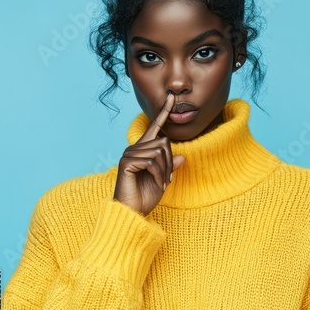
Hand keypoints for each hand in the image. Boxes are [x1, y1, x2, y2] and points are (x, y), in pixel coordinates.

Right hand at [113, 93, 185, 215]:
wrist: (133, 212)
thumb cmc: (145, 197)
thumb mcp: (163, 179)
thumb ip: (170, 166)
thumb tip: (182, 156)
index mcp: (143, 150)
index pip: (154, 127)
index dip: (163, 112)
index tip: (170, 97)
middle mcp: (135, 148)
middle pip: (164, 142)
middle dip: (170, 162)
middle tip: (167, 180)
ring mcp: (129, 154)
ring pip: (159, 152)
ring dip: (165, 171)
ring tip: (162, 183)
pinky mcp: (127, 162)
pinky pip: (152, 161)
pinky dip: (160, 175)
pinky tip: (158, 185)